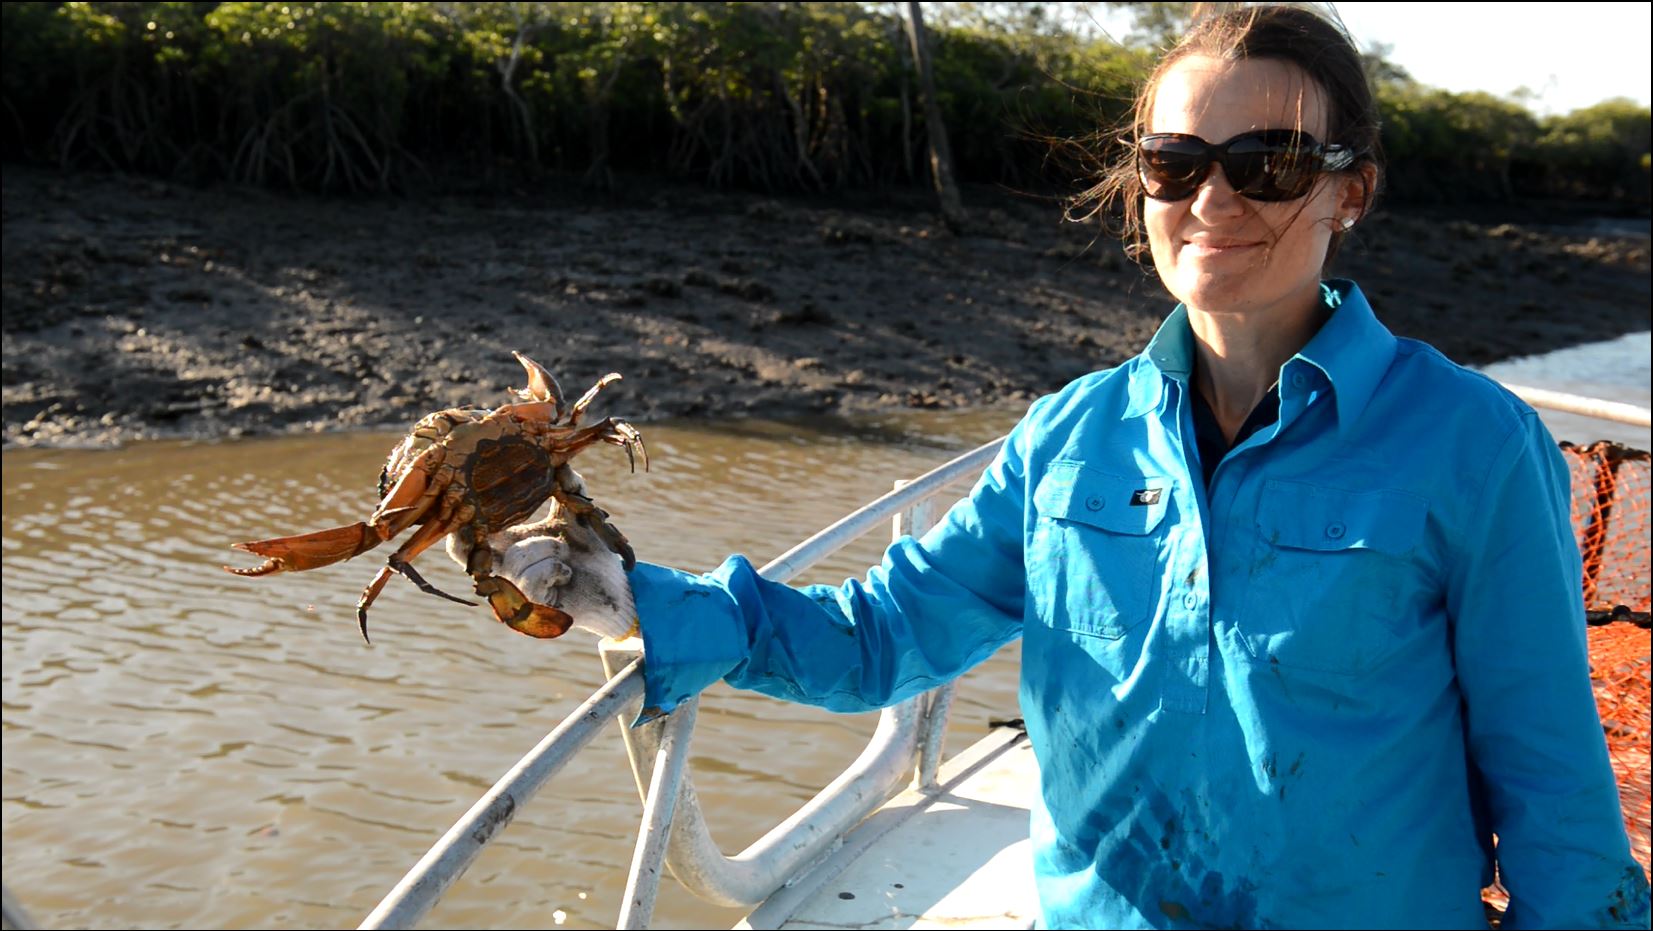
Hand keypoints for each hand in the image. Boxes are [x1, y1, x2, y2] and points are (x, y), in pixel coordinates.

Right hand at [447, 468, 638, 640]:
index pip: (464, 536)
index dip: (457, 521)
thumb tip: (561, 461)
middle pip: (464, 552)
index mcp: (506, 544)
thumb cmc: (590, 552)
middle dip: (475, 533)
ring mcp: (513, 589)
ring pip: (515, 556)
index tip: (464, 496)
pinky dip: (556, 567)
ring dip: (547, 547)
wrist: (615, 587)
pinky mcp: (529, 607)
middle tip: (500, 521)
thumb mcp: (576, 514)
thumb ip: (568, 487)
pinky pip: (532, 577)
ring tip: (564, 552)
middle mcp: (502, 568)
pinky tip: (567, 573)